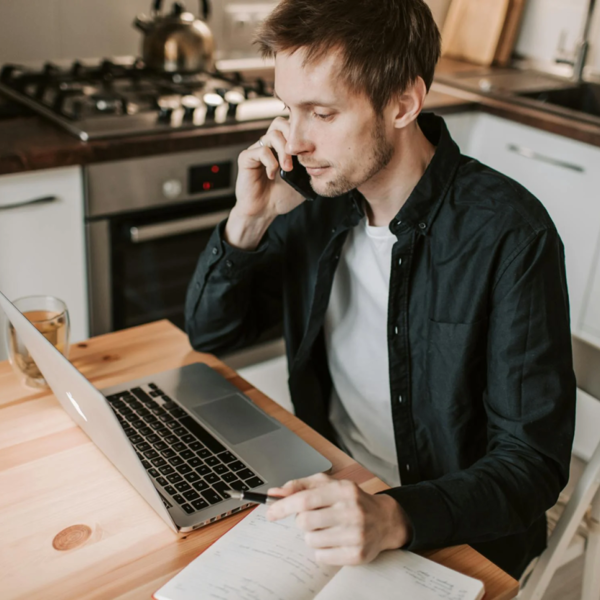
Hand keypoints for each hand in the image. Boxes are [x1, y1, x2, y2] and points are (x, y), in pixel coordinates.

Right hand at [226, 117, 304, 249]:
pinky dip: (270, 162)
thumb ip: (310, 167)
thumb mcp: (302, 181)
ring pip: (272, 135)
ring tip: (288, 169)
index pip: (291, 126)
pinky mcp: (246, 158)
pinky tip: (272, 175)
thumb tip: (323, 156)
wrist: (263, 211)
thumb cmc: (281, 197)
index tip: (310, 152)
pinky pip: (261, 151)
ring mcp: (257, 150)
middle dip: (293, 138)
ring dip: (284, 152)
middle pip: (280, 123)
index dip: (301, 134)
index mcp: (281, 147)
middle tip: (299, 156)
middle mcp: (269, 145)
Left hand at [265, 473, 411, 565]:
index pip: (305, 499)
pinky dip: (322, 550)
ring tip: (328, 529)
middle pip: (304, 522)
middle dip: (303, 522)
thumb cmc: (351, 500)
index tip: (270, 512)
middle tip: (315, 518)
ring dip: (313, 536)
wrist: (384, 520)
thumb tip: (274, 493)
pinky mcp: (357, 555)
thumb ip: (300, 486)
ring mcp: (355, 534)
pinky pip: (321, 556)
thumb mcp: (328, 485)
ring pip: (311, 541)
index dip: (283, 507)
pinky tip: (335, 541)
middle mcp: (351, 511)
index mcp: (343, 490)